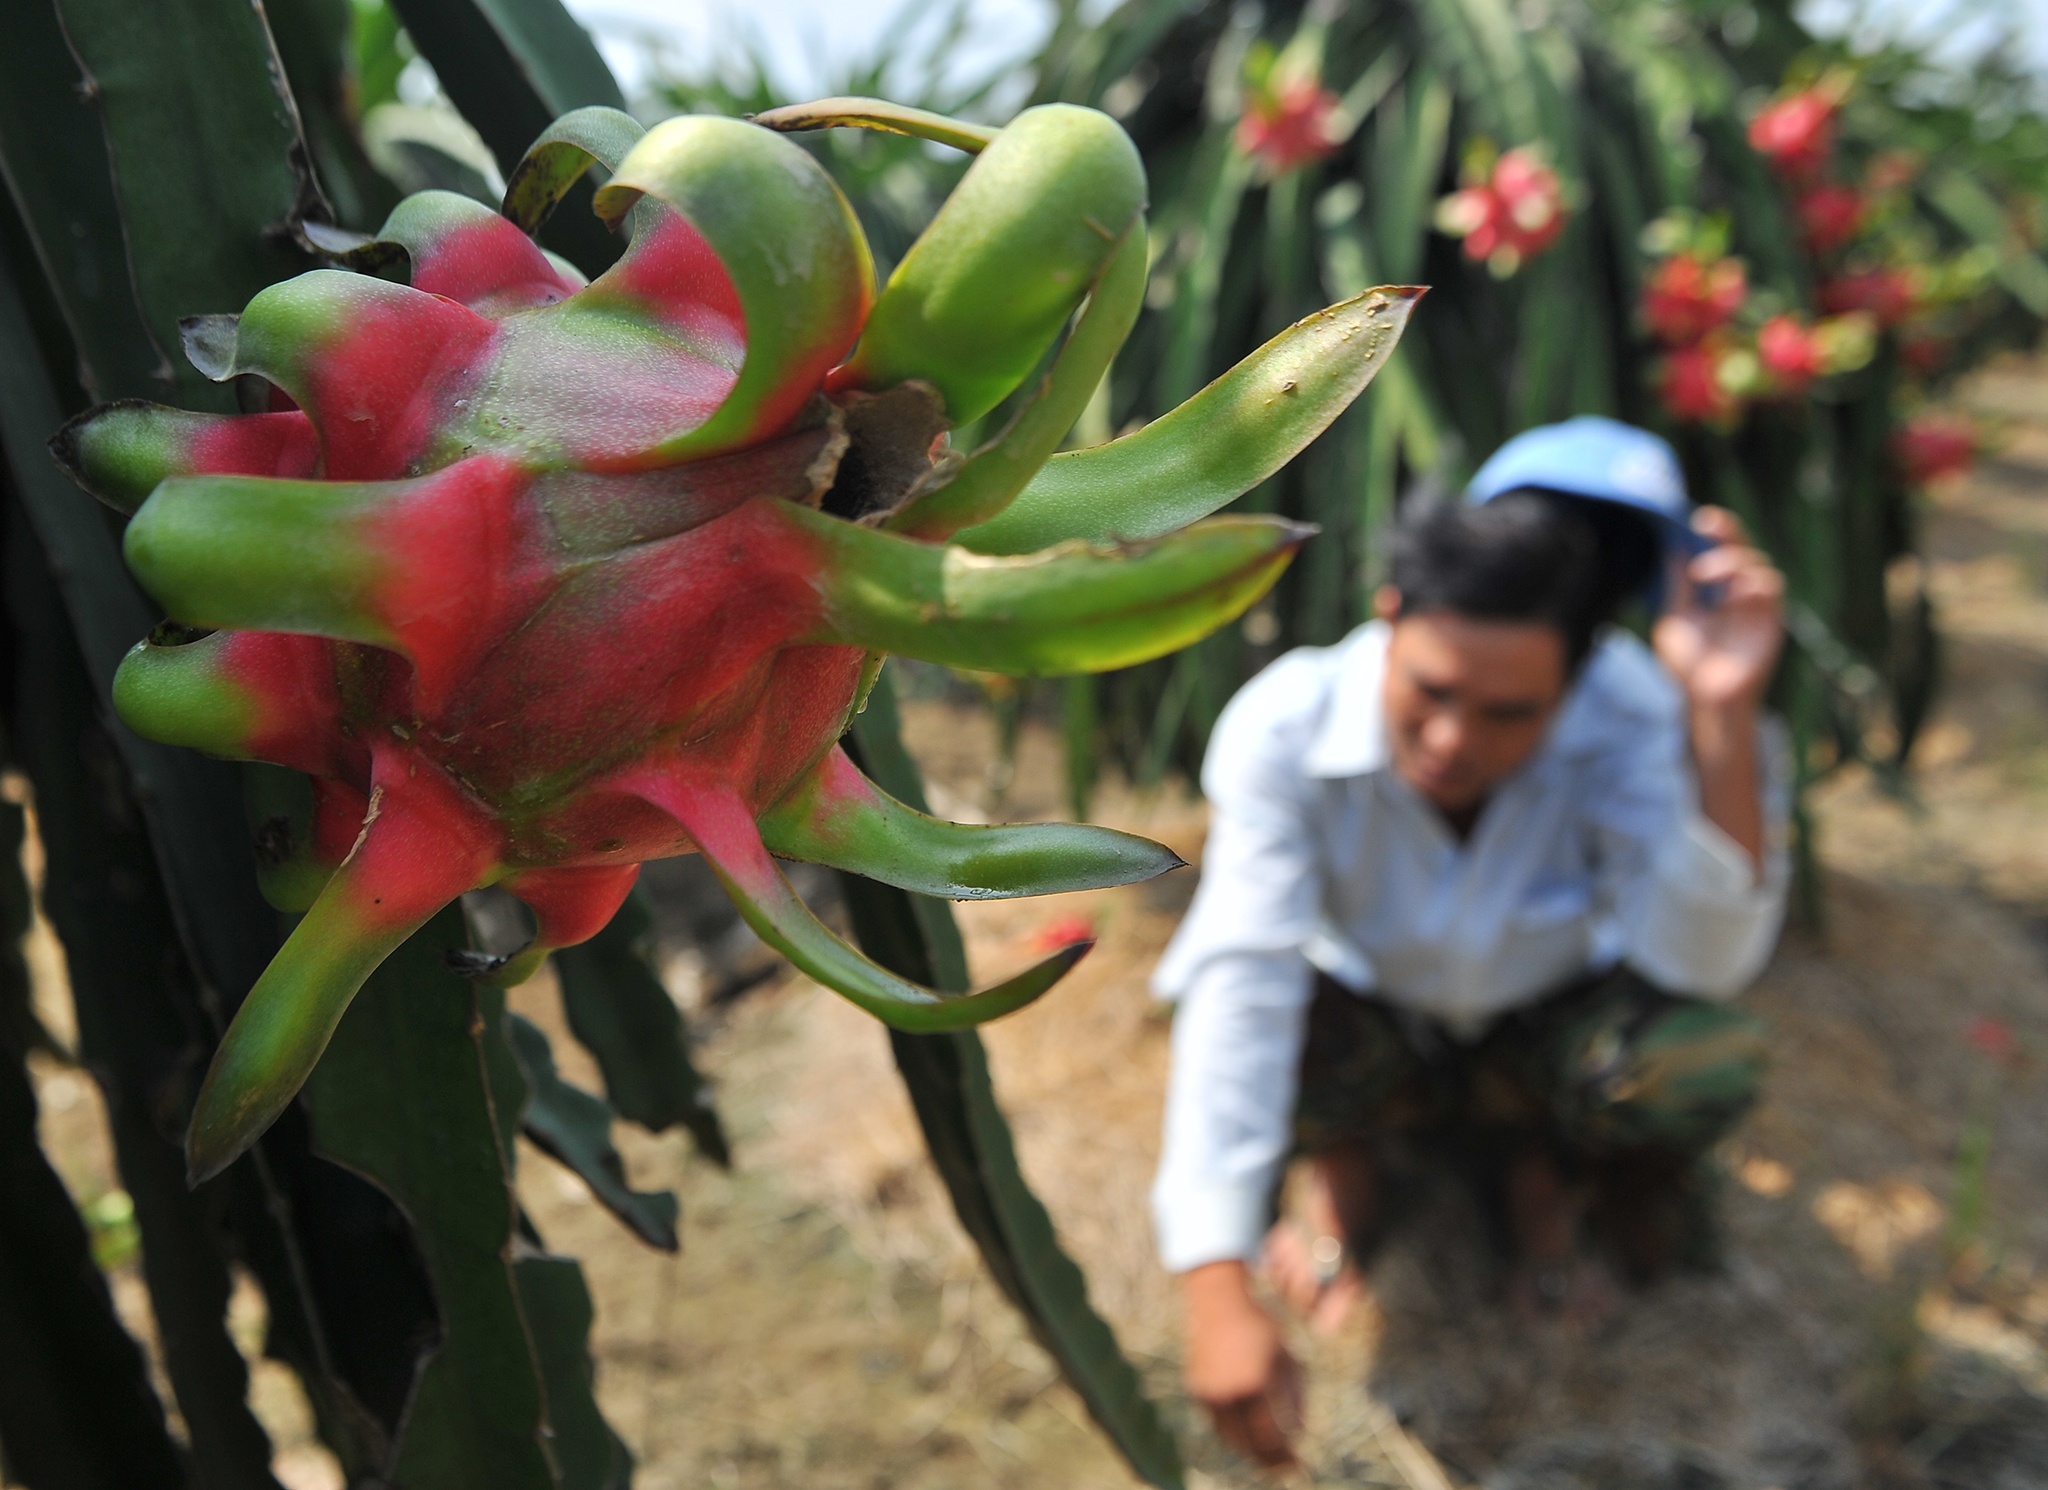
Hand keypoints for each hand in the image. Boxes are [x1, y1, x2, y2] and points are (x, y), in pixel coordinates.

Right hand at [1180, 1261, 1302, 1469]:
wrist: (1220, 1303)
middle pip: (1250, 1444)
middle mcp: (1229, 1393)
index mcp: (1256, 1384)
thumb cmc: (1261, 1330)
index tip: (1298, 1466)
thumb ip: (1296, 1398)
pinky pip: (1218, 1421)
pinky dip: (1233, 1430)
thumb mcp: (1288, 1359)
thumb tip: (1299, 1435)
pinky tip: (1248, 1433)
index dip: (1285, 1456)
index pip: (1271, 1437)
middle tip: (1284, 1469)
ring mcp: (1209, 1392)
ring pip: (1231, 1437)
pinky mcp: (1197, 1390)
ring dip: (1250, 1448)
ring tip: (1267, 1454)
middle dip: (1268, 1460)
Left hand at [1652, 508, 1783, 873]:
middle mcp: (1739, 595)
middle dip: (1728, 533)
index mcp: (1717, 591)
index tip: (1699, 519)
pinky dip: (1750, 583)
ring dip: (1731, 562)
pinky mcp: (1770, 623)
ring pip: (1757, 566)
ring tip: (1706, 577)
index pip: (1721, 551)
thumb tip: (1672, 550)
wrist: (1703, 698)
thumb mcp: (1673, 618)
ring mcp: (1756, 608)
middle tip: (1708, 526)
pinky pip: (1770, 590)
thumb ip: (1675, 587)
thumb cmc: (1688, 664)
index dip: (1716, 531)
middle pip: (1744, 550)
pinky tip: (1729, 594)